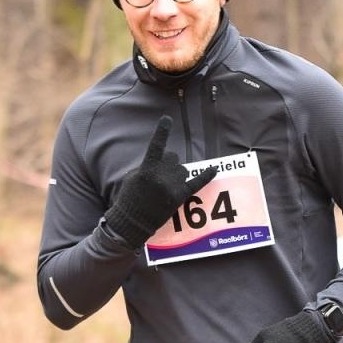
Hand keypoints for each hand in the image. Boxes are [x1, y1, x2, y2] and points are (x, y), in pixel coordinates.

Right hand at [103, 116, 218, 246]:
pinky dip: (206, 175)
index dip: (162, 131)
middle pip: (172, 157)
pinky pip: (197, 183)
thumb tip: (162, 162)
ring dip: (175, 173)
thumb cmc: (128, 199)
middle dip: (167, 163)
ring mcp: (172, 187)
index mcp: (147, 169)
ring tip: (164, 187)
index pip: (156, 145)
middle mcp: (162, 176)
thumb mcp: (131, 177)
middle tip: (157, 178)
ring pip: (182, 169)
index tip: (167, 119)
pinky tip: (214, 168)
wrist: (132, 223)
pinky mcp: (180, 197)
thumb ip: (147, 166)